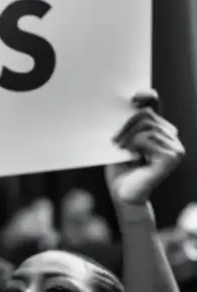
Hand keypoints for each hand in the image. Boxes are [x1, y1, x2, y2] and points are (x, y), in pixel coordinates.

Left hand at [105, 90, 183, 206]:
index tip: (133, 98)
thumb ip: (128, 124)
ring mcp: (175, 146)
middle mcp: (171, 136)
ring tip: (122, 151)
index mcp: (160, 130)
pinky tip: (134, 158)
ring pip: (146, 126)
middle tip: (114, 141)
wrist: (123, 195)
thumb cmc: (120, 170)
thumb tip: (130, 102)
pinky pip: (147, 138)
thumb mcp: (122, 142)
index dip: (146, 96)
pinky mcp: (173, 156)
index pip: (154, 104)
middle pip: (146, 114)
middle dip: (125, 126)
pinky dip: (134, 146)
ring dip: (127, 138)